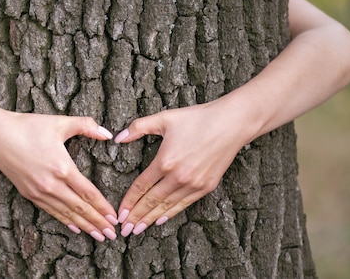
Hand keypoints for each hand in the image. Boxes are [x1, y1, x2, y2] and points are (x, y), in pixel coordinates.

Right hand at [0, 109, 118, 240]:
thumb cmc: (28, 127)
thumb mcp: (60, 122)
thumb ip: (86, 126)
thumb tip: (107, 134)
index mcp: (62, 167)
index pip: (88, 193)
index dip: (103, 207)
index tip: (115, 218)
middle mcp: (51, 184)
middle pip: (80, 208)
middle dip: (97, 222)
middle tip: (112, 234)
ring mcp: (39, 192)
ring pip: (66, 213)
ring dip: (84, 226)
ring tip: (98, 236)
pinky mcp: (29, 194)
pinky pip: (51, 211)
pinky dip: (65, 221)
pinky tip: (75, 228)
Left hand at [114, 99, 251, 235]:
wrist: (230, 124)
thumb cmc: (197, 118)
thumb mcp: (164, 118)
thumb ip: (139, 127)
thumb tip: (118, 138)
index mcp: (165, 161)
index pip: (141, 186)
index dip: (129, 201)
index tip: (120, 213)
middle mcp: (178, 176)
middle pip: (151, 201)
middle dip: (135, 217)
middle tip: (124, 230)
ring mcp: (193, 184)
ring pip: (166, 206)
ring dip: (150, 219)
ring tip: (137, 230)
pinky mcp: (206, 187)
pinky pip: (183, 204)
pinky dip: (170, 213)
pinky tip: (159, 220)